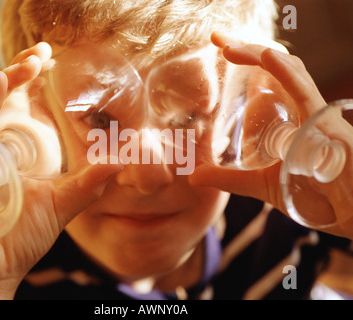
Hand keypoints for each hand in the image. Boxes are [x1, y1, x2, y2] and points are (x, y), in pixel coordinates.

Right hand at [0, 43, 122, 298]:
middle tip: (44, 52)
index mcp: (17, 152)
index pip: (22, 108)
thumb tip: (121, 162)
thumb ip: (89, 183)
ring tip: (31, 61)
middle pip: (5, 99)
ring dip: (8, 79)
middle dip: (22, 72)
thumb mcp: (62, 204)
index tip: (53, 63)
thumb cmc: (19, 237)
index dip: (34, 83)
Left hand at [189, 32, 352, 238]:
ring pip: (289, 71)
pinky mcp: (326, 126)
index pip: (267, 79)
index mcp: (289, 118)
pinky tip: (266, 57)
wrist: (349, 217)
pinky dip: (286, 73)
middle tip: (217, 36)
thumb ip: (229, 179)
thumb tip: (193, 177)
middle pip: (275, 68)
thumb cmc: (316, 199)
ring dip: (258, 54)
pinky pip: (306, 93)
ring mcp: (315, 114)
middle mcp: (302, 110)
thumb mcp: (262, 185)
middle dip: (246, 48)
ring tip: (227, 45)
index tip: (218, 46)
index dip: (245, 59)